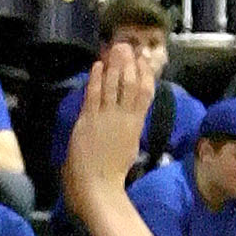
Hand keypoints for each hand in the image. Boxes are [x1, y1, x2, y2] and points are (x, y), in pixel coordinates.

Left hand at [64, 43, 155, 220]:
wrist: (98, 189)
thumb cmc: (110, 179)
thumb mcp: (126, 151)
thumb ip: (128, 134)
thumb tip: (130, 125)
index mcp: (135, 126)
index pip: (145, 94)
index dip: (145, 75)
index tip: (144, 61)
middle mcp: (124, 118)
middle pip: (131, 83)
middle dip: (130, 63)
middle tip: (127, 47)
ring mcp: (107, 117)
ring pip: (114, 84)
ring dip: (114, 64)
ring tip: (115, 49)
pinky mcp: (89, 120)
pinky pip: (94, 93)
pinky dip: (97, 77)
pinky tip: (97, 66)